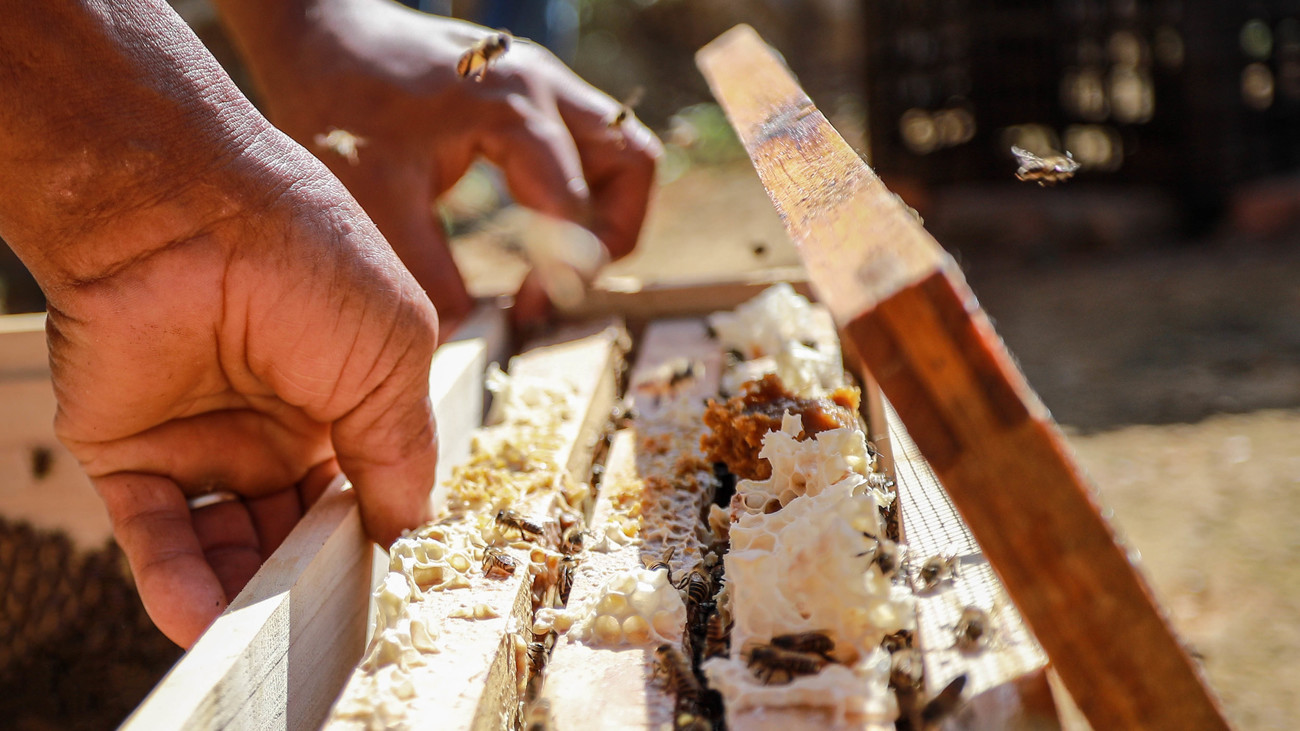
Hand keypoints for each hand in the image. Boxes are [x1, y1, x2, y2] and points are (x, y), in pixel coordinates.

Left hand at [0, 1, 438, 647]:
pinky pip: (156, 531)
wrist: (183, 213)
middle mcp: (275, 422)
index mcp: (345, 393)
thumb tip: (410, 527)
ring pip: (229, 540)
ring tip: (270, 632)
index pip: (364, 485)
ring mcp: (203, 439)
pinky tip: (205, 618)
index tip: (390, 577)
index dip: (375, 530)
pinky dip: (177, 581)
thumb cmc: (309, 258)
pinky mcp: (132, 452)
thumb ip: (405, 449)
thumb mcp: (394, 353)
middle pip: (296, 524)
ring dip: (248, 591)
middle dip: (313, 571)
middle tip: (331, 616)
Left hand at [214, 0, 661, 333]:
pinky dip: (583, 188)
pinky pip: (592, 139)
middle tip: (560, 287)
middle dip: (610, 239)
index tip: (526, 314)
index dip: (563, 273)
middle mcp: (544, 86)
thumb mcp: (376, 199)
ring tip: (562, 261)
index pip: (576, 207)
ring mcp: (546, 80)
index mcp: (513, 110)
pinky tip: (537, 224)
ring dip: (608, 211)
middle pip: (633, 165)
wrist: (318, 29)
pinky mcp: (534, 87)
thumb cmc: (340, 104)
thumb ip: (425, 272)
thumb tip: (465, 335)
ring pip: (624, 149)